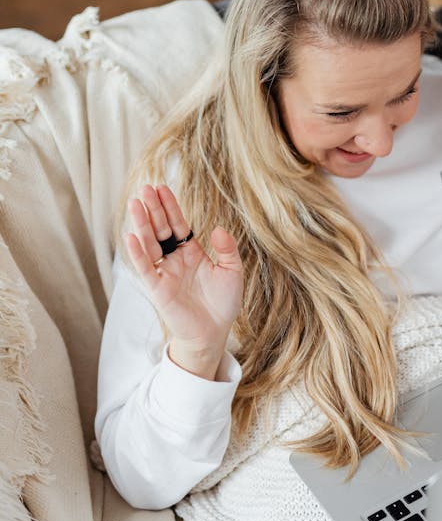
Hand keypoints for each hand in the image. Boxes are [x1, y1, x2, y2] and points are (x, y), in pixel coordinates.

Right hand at [126, 184, 243, 379]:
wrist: (214, 333)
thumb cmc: (223, 303)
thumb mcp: (232, 271)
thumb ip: (227, 249)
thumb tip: (218, 230)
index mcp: (191, 252)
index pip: (178, 224)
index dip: (170, 206)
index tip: (162, 187)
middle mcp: (175, 259)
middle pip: (160, 229)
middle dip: (153, 209)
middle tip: (144, 188)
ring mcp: (164, 273)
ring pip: (150, 244)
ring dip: (142, 224)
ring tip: (135, 203)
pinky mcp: (158, 289)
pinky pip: (145, 268)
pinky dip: (138, 253)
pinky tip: (131, 236)